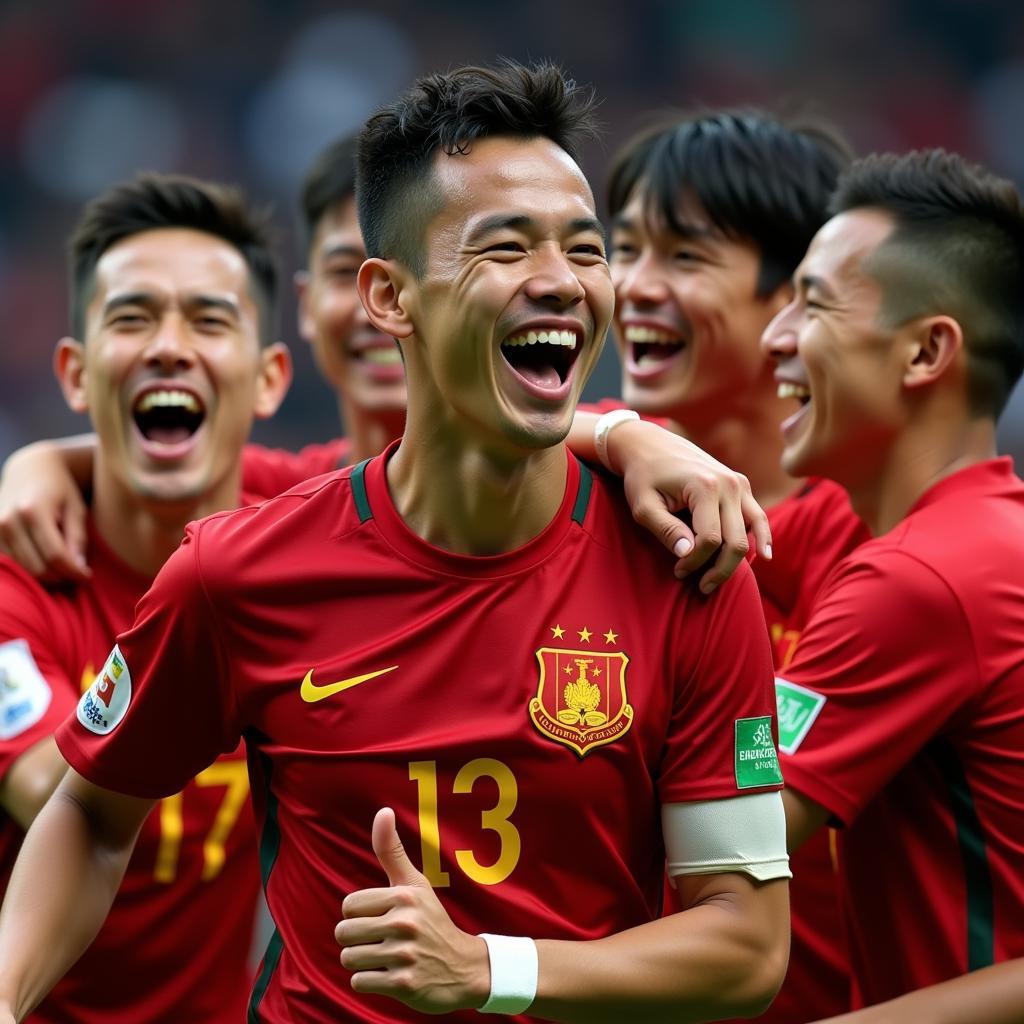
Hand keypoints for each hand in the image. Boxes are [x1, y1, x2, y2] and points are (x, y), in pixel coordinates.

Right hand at [0, 443, 88, 581]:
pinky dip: (29, 567)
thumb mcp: (76, 509)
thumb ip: (77, 538)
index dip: (73, 571)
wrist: (28, 471)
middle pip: (37, 567)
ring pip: (23, 569)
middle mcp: (9, 520)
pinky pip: (11, 563)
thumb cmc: (60, 490)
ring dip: (45, 574)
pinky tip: (44, 558)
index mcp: (34, 511)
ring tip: (63, 564)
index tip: (87, 576)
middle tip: (76, 572)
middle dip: (60, 576)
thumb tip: (79, 569)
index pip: (55, 555)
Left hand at [335, 808, 490, 1013]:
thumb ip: (392, 850)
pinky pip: (359, 982)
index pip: (349, 905)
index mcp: (405, 896)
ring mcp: (405, 955)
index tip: (379, 918)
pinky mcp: (403, 984)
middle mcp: (405, 923)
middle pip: (344, 932)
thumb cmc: (432, 921)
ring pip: (348, 958)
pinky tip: (389, 975)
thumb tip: (382, 811)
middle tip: (380, 941)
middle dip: (356, 940)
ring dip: (361, 962)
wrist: (466, 968)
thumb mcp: (416, 884)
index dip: (359, 914)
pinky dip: (369, 981)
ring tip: (384, 958)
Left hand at [608, 419, 771, 593]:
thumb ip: (666, 530)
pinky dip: (762, 537)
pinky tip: (765, 556)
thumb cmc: (642, 477)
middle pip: (735, 541)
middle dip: (718, 569)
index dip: (695, 562)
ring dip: (738, 560)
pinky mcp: (741, 485)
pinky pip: (757, 516)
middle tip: (701, 587)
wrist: (649, 444)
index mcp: (705, 486)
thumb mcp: (644, 506)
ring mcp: (739, 483)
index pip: (710, 540)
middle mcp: (729, 484)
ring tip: (719, 579)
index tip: (677, 571)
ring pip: (751, 531)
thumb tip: (688, 555)